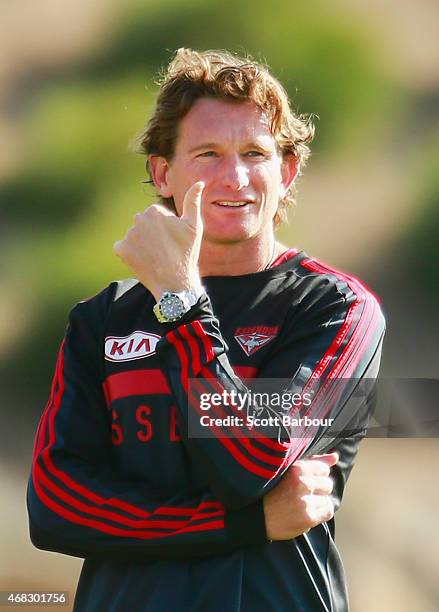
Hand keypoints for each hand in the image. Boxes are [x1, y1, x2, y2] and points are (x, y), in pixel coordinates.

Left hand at [113, 182, 204, 300]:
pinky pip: (123, 248)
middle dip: (151, 234)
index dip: (164, 229)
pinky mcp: (121, 249)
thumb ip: (193, 201)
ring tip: (155, 257)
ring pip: (134, 236)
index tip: (171, 240)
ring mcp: (129, 235)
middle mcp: (138, 219)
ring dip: (141, 245)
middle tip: (164, 250)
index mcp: (154, 211)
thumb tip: (199, 182)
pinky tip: (143, 261)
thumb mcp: (194, 226)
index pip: (155, 216)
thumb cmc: (187, 253)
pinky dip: (130, 254)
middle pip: (142, 224)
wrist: (175, 282)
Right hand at [263, 452, 337, 540]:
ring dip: (318, 502)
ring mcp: (305, 502)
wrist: (256, 515)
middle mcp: (302, 483)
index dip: (315, 475)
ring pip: (327, 499)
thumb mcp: (288, 470)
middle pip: (327, 484)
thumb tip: (334, 457)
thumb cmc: (271, 490)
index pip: (324, 468)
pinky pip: (326, 512)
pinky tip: (306, 511)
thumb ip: (313, 461)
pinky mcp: (307, 518)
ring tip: (302, 503)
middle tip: (302, 493)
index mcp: (297, 468)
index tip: (305, 481)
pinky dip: (319, 513)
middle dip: (318, 489)